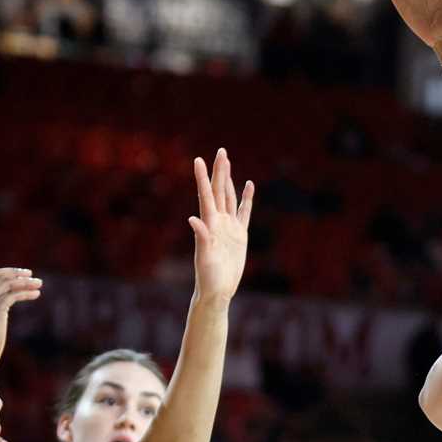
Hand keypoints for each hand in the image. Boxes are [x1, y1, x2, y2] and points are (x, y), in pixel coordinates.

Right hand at [0, 268, 42, 365]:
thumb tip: (0, 312)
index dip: (3, 275)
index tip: (17, 277)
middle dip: (14, 272)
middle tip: (30, 274)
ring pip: (8, 283)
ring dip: (25, 281)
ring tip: (39, 283)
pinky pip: (14, 294)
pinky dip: (27, 292)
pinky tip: (37, 294)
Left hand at [189, 149, 252, 305]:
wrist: (218, 289)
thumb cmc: (208, 276)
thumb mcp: (204, 257)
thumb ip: (201, 237)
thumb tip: (194, 219)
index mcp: (208, 224)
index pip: (205, 195)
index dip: (202, 178)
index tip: (199, 160)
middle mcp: (217, 221)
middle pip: (218, 191)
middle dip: (219, 171)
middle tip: (221, 151)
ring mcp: (229, 226)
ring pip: (228, 197)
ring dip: (228, 180)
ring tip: (227, 162)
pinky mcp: (240, 234)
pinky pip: (244, 212)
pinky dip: (246, 198)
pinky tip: (248, 186)